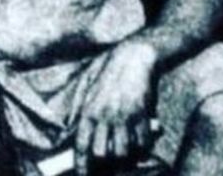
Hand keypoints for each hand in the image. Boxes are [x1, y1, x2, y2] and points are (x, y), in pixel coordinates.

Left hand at [74, 42, 157, 175]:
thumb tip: (78, 135)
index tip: (82, 175)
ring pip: (124, 151)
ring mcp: (125, 117)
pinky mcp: (143, 116)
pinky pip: (143, 143)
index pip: (81, 146)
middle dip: (106, 161)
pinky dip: (142, 147)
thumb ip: (84, 114)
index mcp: (88, 111)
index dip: (81, 165)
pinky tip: (140, 140)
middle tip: (110, 161)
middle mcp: (105, 117)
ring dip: (125, 155)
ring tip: (125, 150)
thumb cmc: (107, 74)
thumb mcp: (88, 92)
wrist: (132, 59)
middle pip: (103, 153)